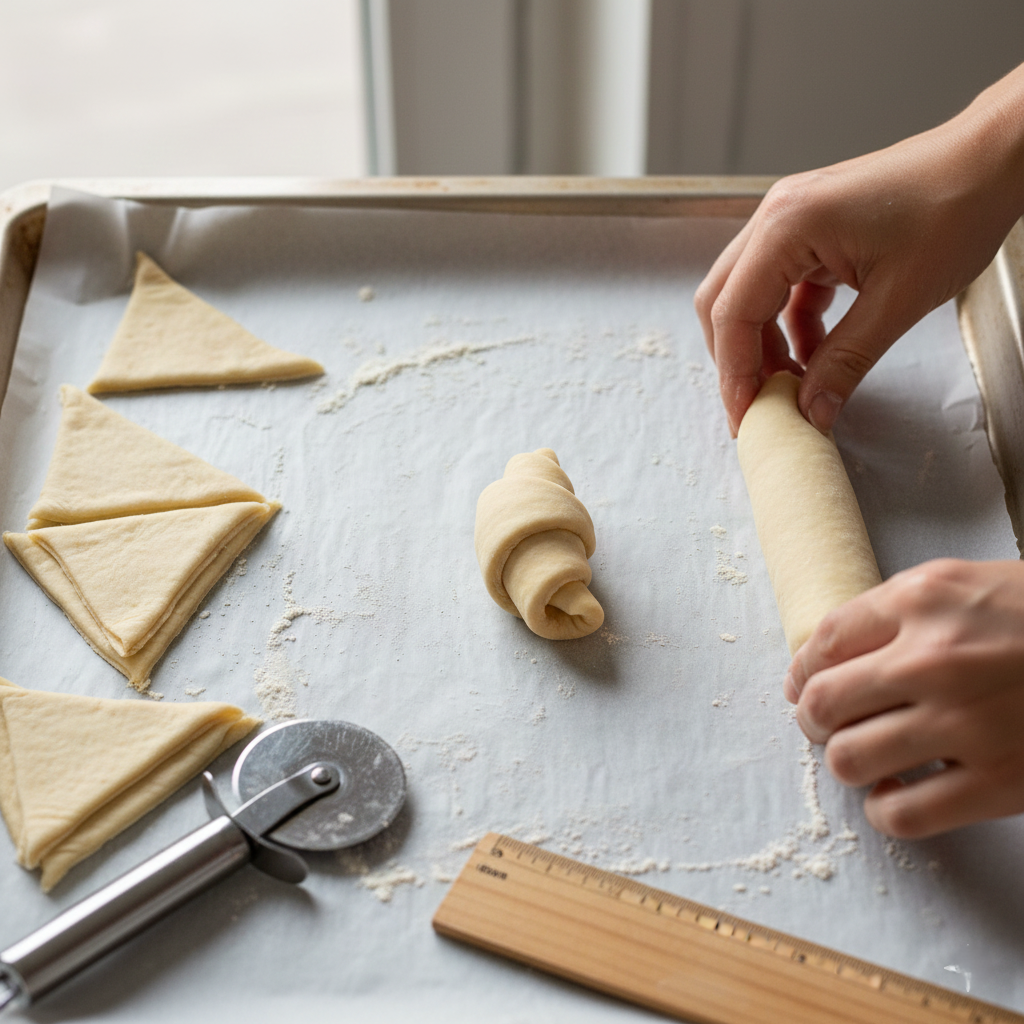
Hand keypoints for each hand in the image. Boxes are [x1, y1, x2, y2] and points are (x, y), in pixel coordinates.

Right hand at [695, 64, 1023, 435]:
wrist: (992, 161)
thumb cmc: (955, 209)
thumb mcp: (899, 301)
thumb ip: (846, 361)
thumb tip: (811, 411)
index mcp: (788, 226)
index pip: (733, 313)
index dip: (734, 373)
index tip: (745, 417)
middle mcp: (777, 217)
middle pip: (725, 303)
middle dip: (737, 360)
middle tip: (757, 407)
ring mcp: (791, 220)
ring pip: (749, 296)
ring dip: (763, 344)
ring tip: (790, 386)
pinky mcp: (811, 230)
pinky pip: (782, 287)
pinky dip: (789, 326)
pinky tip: (813, 355)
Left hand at [785, 559, 1023, 837]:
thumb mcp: (963, 584)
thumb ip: (896, 611)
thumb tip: (828, 653)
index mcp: (922, 601)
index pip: (823, 642)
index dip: (801, 671)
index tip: (803, 686)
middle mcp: (934, 659)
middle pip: (822, 703)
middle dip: (814, 719)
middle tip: (827, 725)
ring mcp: (966, 724)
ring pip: (850, 761)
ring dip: (847, 763)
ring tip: (865, 756)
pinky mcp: (999, 782)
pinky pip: (903, 814)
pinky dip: (885, 810)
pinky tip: (897, 793)